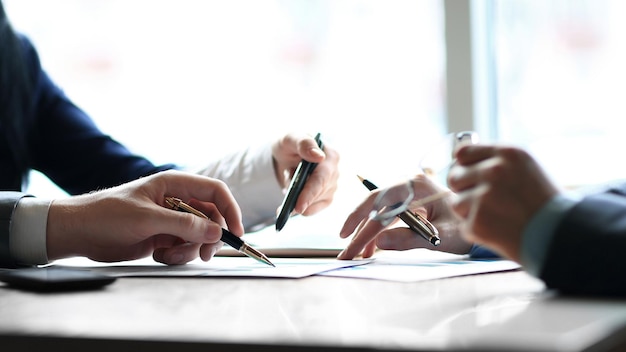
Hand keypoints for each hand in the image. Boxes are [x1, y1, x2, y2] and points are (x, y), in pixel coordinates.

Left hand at [46, 170, 244, 264]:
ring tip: (169, 255)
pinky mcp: (164, 237)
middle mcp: (177, 201)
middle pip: (211, 217)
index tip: (235, 232)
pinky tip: (159, 255)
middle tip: (205, 254)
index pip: (215, 192)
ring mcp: (171, 220)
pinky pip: (184, 247)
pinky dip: (177, 256)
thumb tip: (215, 232)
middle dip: (209, 237)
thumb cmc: (107, 215)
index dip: (230, 210)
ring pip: (199, 236)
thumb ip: (184, 225)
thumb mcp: (148, 219)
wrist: (79, 232)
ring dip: (190, 249)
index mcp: (175, 185)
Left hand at [271, 133, 339, 215]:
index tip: (299, 206)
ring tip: (287, 187)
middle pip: (319, 192)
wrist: (285, 156)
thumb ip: (303, 143)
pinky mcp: (326, 197)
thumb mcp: (290, 138)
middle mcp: (334, 171)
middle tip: (282, 209)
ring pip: (316, 202)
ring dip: (298, 200)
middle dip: (300, 199)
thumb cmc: (289, 145)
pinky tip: (291, 205)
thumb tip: (319, 156)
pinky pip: (315, 209)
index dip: (310, 192)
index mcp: (330, 155)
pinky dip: (302, 209)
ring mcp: (331, 185)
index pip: (322, 177)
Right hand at [337, 174, 472, 259]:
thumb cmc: (467, 226)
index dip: (360, 222)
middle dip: (359, 231)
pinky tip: (372, 249)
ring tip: (358, 256)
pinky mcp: (411, 205)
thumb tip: (378, 242)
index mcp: (416, 186)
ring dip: (367, 234)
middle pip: (375, 206)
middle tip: (346, 253)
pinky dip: (379, 233)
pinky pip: (388, 218)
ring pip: (379, 213)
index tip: (348, 240)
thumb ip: (409, 239)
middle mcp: (409, 186)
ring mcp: (409, 195)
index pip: (380, 203)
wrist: (484, 221)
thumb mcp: (440, 236)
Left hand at [447, 144, 557, 261]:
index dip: (464, 166)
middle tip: (483, 201)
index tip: (469, 175)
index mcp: (507, 153)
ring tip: (497, 217)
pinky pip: (465, 226)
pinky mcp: (478, 221)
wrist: (563, 236)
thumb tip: (460, 159)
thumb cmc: (545, 204)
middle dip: (464, 189)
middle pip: (454, 177)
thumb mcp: (526, 168)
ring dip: (470, 212)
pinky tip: (500, 231)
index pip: (463, 152)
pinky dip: (478, 231)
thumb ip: (495, 161)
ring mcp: (484, 196)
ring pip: (457, 203)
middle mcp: (494, 171)